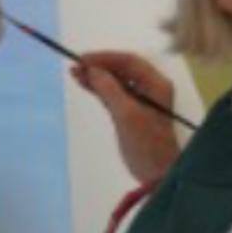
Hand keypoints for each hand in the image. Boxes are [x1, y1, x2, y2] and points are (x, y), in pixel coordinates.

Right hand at [70, 51, 179, 183]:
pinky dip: (99, 88)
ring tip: (74, 73)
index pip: (130, 62)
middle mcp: (150, 88)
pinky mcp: (130, 113)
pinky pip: (113, 94)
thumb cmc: (146, 144)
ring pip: (116, 81)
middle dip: (99, 66)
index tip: (83, 59)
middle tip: (76, 66)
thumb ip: (109, 89)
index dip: (106, 58)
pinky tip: (83, 84)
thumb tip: (92, 70)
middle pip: (122, 69)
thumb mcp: (127, 115)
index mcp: (157, 84)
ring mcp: (141, 100)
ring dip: (96, 76)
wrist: (157, 175)